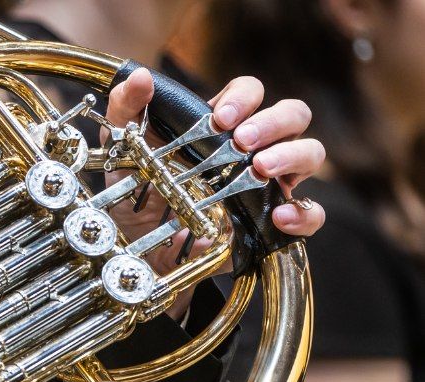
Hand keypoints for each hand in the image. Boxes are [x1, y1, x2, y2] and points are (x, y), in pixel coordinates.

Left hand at [104, 69, 326, 318]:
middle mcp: (254, 149)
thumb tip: (139, 77)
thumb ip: (126, 110)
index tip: (219, 119)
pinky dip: (305, 212)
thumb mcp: (123, 152)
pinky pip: (310, 213)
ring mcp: (269, 185)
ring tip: (260, 169)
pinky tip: (280, 214)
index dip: (242, 97)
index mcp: (222, 125)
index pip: (250, 92)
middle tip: (242, 142)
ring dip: (291, 155)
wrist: (140, 251)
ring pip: (310, 153)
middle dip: (272, 121)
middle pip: (292, 115)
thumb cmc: (138, 193)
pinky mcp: (272, 224)